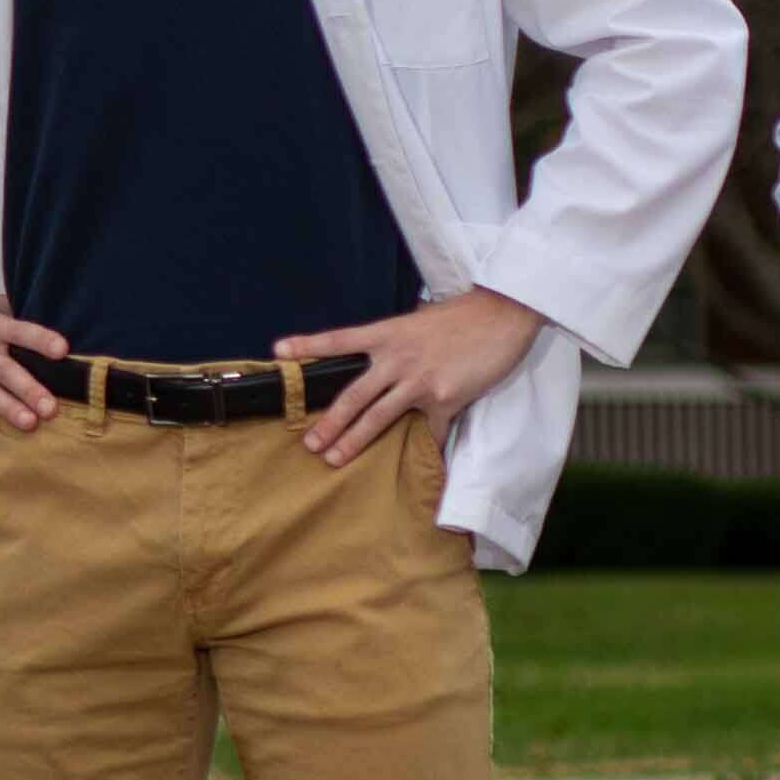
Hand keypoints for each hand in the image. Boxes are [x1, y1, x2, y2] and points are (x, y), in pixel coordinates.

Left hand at [272, 286, 547, 464]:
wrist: (501, 315)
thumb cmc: (461, 316)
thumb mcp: (419, 321)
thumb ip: (397, 340)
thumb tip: (383, 355)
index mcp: (388, 334)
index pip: (339, 339)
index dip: (308, 345)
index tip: (279, 350)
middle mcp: (397, 358)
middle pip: (353, 395)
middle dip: (329, 422)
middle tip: (309, 444)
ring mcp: (420, 380)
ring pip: (378, 417)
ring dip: (354, 441)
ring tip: (334, 459)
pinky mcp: (445, 398)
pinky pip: (432, 431)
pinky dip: (429, 447)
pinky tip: (425, 464)